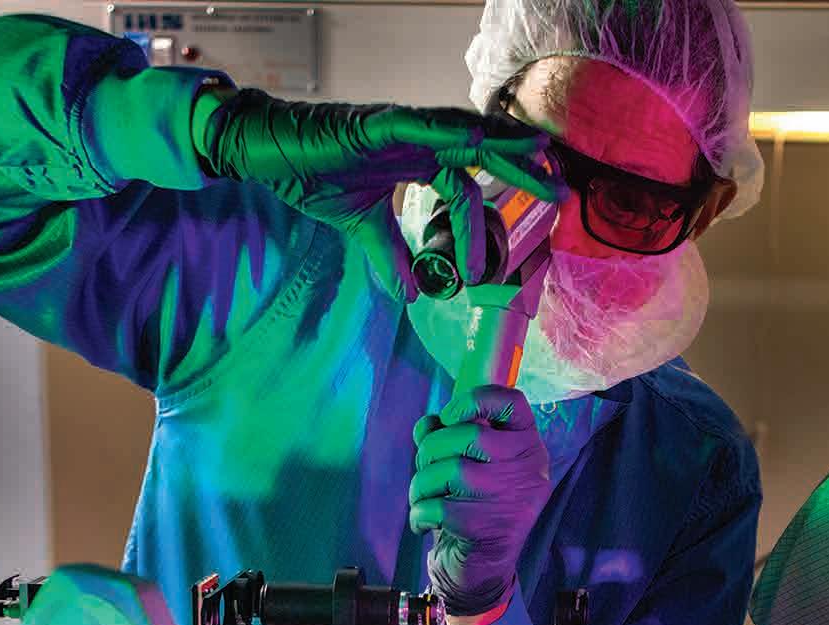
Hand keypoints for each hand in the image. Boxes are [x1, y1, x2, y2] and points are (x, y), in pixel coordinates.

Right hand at [193, 88, 552, 299]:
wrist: (269, 154)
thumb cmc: (313, 175)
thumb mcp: (361, 226)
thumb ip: (390, 255)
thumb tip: (410, 295)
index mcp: (417, 162)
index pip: (465, 189)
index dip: (478, 228)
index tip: (480, 273)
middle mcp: (417, 142)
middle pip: (481, 153)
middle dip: (520, 169)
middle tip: (559, 192)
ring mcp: (399, 130)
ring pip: (460, 132)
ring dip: (500, 141)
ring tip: (537, 150)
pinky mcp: (374, 125)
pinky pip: (416, 126)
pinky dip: (444, 131)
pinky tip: (472, 138)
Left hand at [410, 385, 551, 618]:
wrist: (481, 573)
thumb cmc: (472, 509)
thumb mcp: (466, 466)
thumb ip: (448, 437)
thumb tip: (427, 424)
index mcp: (526, 446)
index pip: (512, 401)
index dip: (475, 399)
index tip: (450, 416)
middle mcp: (528, 469)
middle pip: (467, 435)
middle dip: (430, 451)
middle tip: (426, 472)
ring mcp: (511, 499)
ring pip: (449, 470)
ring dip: (421, 486)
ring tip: (422, 500)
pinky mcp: (488, 528)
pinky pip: (436, 506)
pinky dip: (418, 515)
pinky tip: (424, 524)